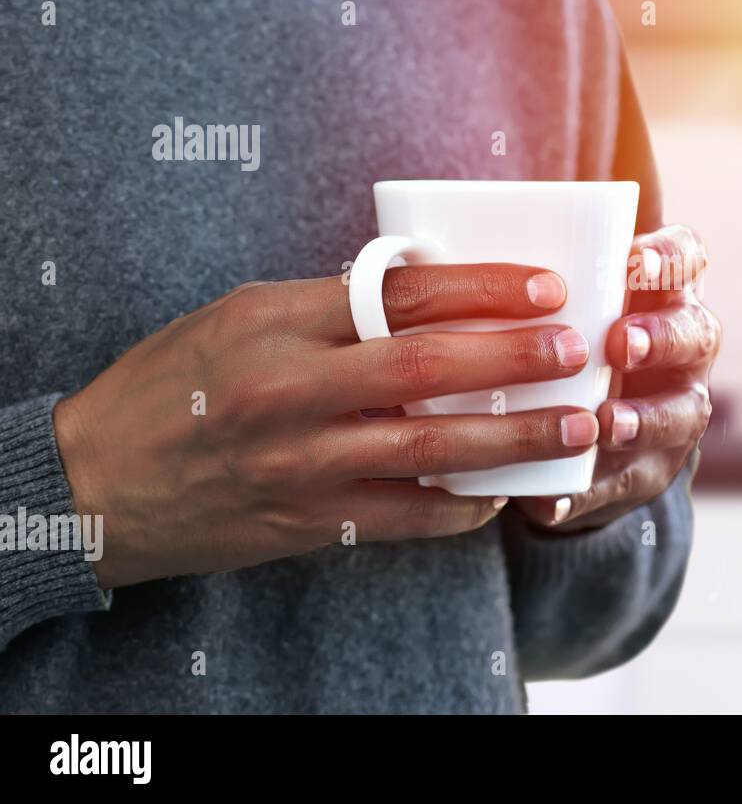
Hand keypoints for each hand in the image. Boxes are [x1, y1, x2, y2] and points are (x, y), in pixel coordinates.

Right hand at [55, 265, 598, 587]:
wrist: (97, 482)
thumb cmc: (172, 385)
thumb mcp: (239, 317)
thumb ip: (327, 308)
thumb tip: (426, 297)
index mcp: (278, 321)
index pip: (401, 293)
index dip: (483, 289)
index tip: (544, 287)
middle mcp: (292, 389)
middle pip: (428, 367)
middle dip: (515, 358)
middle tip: (575, 351)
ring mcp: (302, 461)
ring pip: (430, 448)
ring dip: (513, 438)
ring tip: (574, 424)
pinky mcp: (306, 522)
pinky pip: (406, 517)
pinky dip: (463, 506)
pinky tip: (504, 493)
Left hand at [512, 225, 718, 530]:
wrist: (581, 417)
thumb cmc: (567, 328)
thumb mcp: (563, 288)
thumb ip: (548, 253)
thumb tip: (502, 179)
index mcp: (663, 291)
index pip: (686, 259)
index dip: (667, 258)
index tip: (630, 260)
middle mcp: (683, 350)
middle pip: (696, 334)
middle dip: (662, 338)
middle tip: (620, 343)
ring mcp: (673, 413)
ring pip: (680, 414)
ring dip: (645, 419)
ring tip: (608, 424)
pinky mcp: (645, 471)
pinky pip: (625, 483)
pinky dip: (589, 491)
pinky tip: (553, 499)